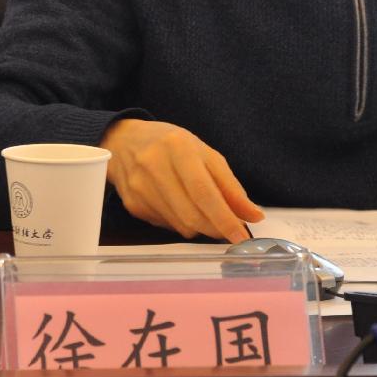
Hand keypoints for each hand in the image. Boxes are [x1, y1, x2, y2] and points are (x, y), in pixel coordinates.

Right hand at [99, 118, 262, 241]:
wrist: (124, 141)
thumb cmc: (171, 146)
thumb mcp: (204, 154)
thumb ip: (230, 186)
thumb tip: (253, 215)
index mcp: (178, 147)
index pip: (204, 191)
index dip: (225, 218)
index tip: (241, 234)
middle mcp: (154, 166)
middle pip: (192, 213)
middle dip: (216, 228)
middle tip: (230, 230)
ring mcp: (140, 187)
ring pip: (180, 225)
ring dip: (200, 226)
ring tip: (203, 212)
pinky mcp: (132, 204)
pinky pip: (167, 225)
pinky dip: (181, 222)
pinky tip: (179, 206)